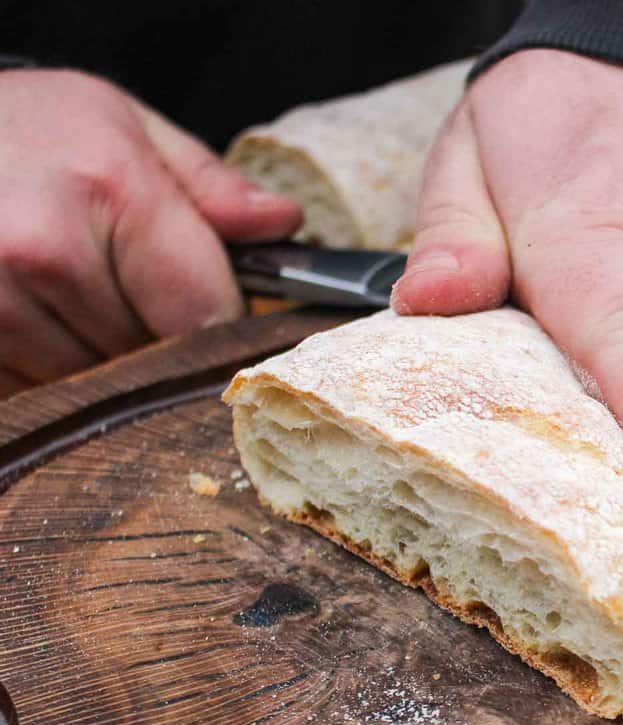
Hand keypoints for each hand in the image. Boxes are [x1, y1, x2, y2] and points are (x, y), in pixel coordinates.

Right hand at [0, 69, 300, 395]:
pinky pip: (30, 392)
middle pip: (149, 358)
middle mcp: (41, 248)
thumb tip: (283, 224)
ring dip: (100, 361)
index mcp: (109, 189)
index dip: (221, 325)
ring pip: (90, 386)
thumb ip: (211, 187)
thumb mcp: (129, 126)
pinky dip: (46, 370)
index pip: (206, 315)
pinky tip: (37, 316)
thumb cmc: (33, 127)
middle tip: (133, 294)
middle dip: (159, 342)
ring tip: (77, 298)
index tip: (215, 313)